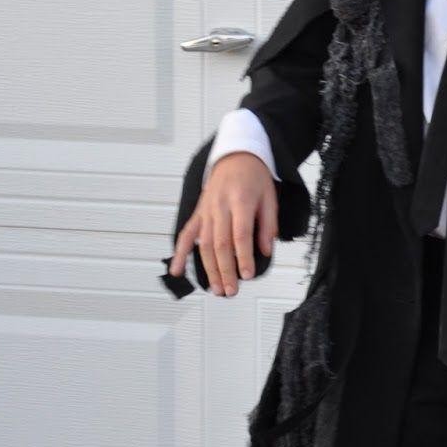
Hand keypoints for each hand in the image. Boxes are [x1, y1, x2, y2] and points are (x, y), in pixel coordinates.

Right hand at [167, 153, 277, 295]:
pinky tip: (176, 270)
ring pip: (204, 244)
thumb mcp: (270, 197)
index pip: (240, 234)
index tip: (247, 275)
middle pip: (220, 243)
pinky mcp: (198, 213)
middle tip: (231, 291)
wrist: (235, 156)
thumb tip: (265, 251)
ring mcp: (206, 210)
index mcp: (240, 201)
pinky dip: (179, 253)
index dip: (243, 257)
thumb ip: (268, 225)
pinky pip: (186, 234)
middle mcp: (220, 207)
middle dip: (225, 270)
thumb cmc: (254, 177)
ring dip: (208, 269)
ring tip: (216, 289)